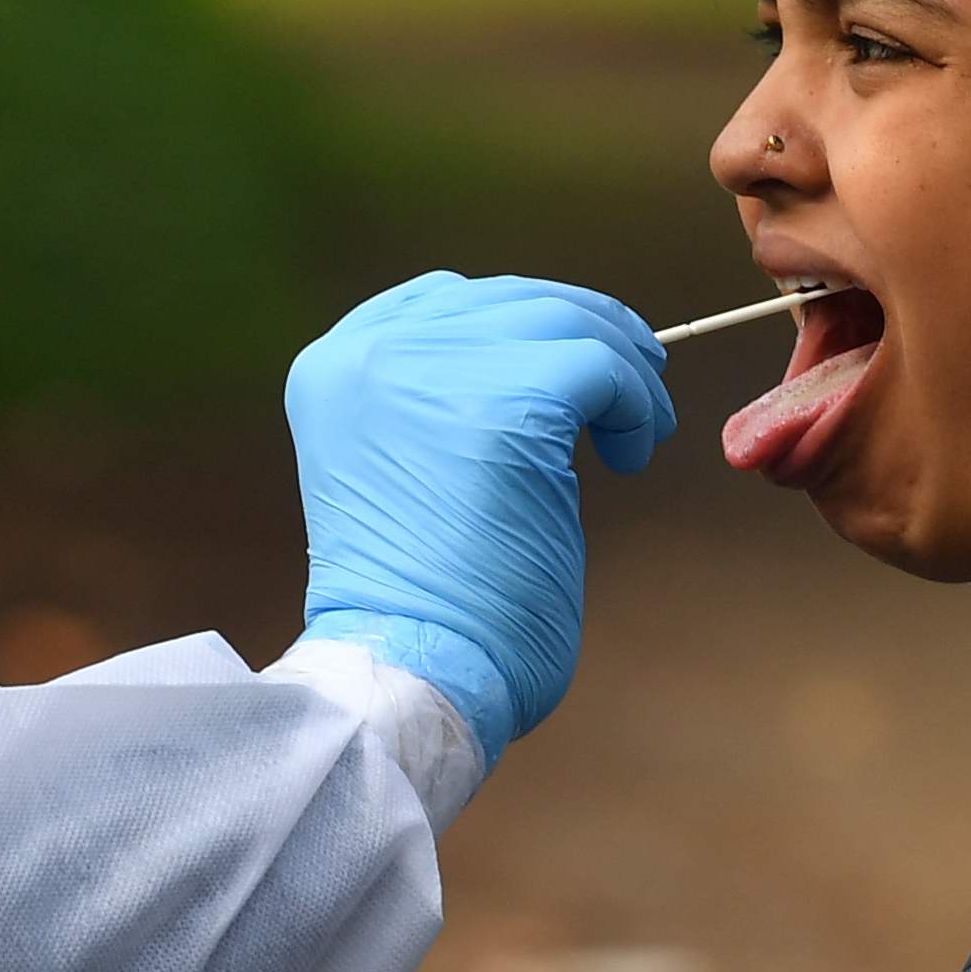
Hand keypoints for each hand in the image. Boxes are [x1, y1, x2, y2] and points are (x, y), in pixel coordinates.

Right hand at [287, 272, 673, 761]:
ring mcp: (437, 369)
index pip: (443, 300)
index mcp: (333, 368)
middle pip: (510, 299)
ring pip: (564, 324)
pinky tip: (629, 456)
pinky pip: (601, 367)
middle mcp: (372, 353)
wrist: (411, 671)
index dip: (521, 324)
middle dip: (585, 337)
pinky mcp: (508, 403)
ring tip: (637, 433)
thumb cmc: (418, 603)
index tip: (571, 364)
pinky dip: (634, 406)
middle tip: (636, 388)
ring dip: (622, 373)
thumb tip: (532, 360)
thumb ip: (436, 402)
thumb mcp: (399, 469)